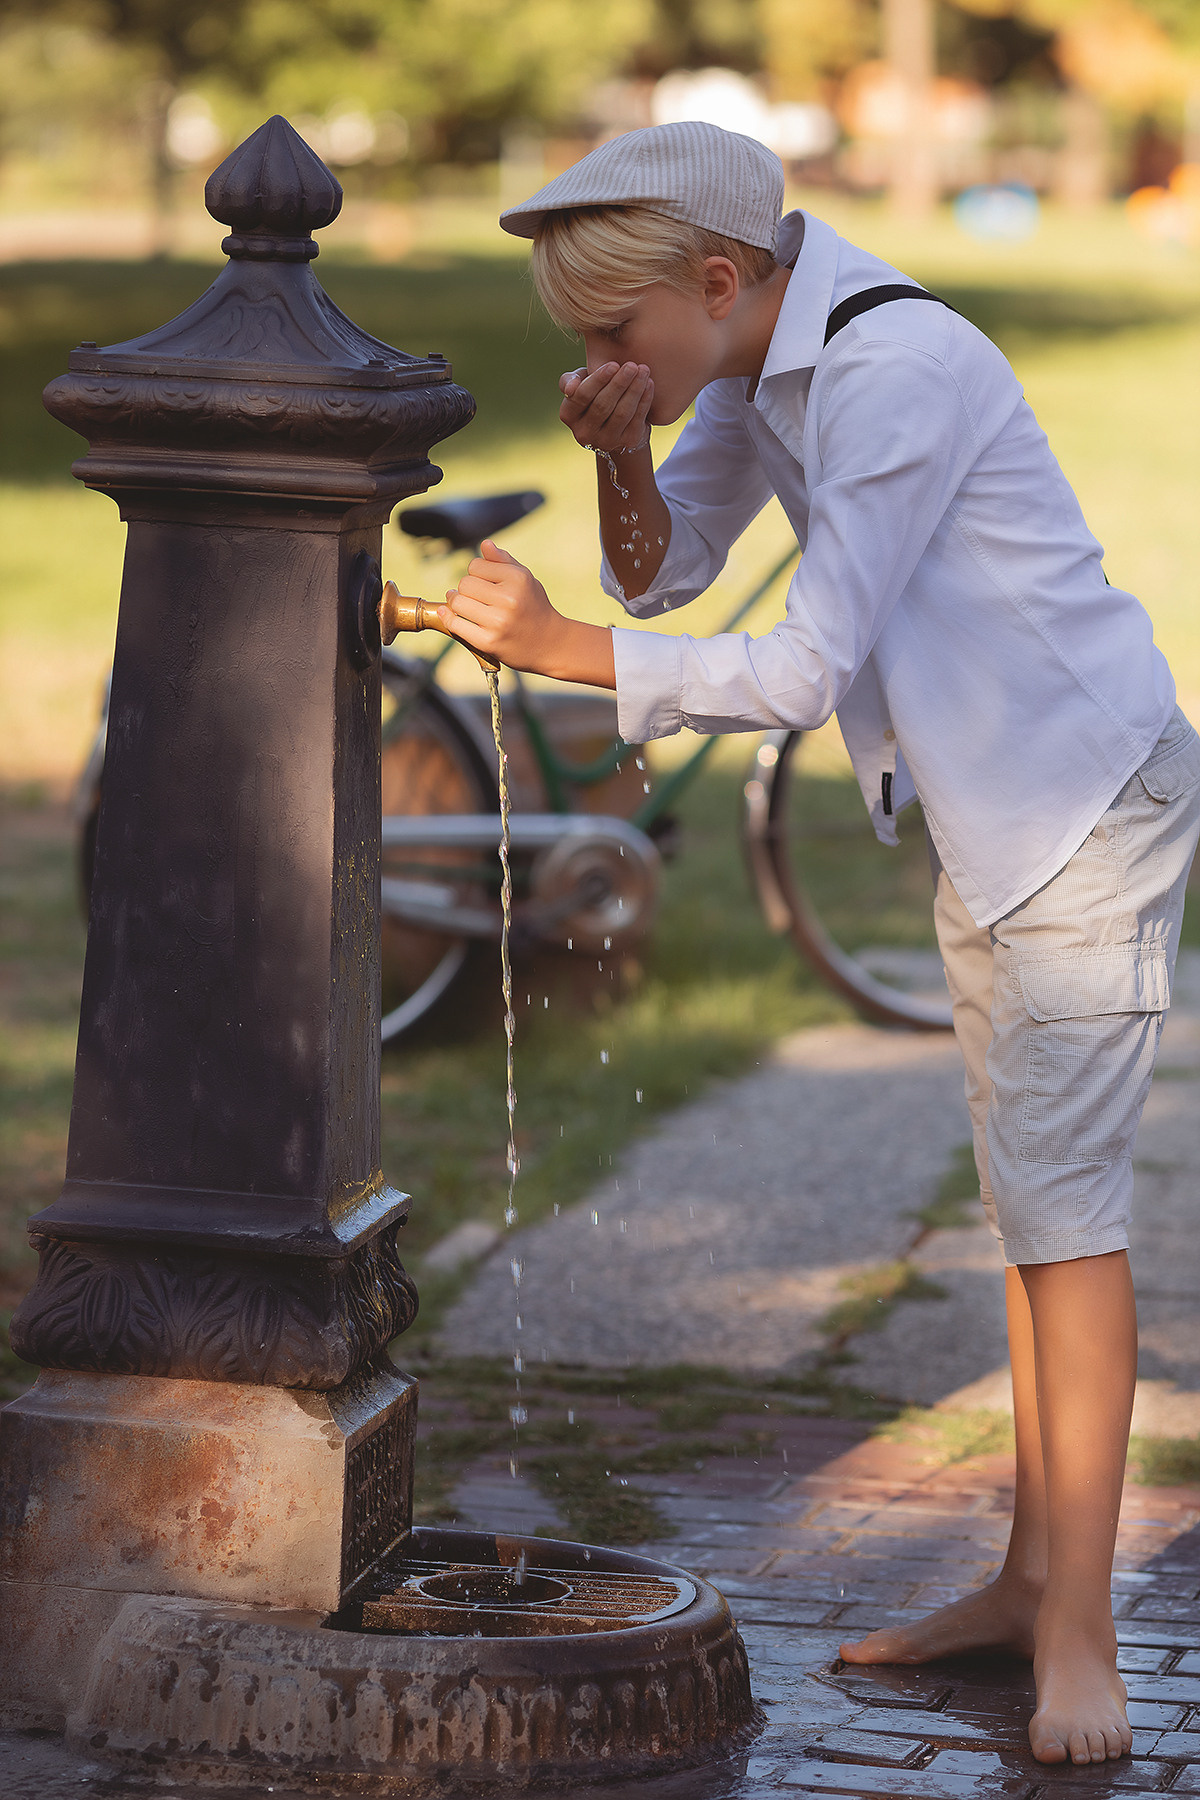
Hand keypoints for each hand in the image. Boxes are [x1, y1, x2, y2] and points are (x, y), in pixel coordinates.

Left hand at [438, 541, 614, 687]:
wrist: (551, 644)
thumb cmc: (535, 607)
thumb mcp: (526, 580)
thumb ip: (504, 561)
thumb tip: (485, 544)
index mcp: (518, 578)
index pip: (475, 565)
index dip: (477, 573)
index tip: (485, 584)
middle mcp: (509, 599)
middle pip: (464, 583)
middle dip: (467, 589)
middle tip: (477, 598)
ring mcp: (499, 622)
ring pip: (457, 602)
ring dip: (458, 604)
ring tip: (467, 607)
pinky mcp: (489, 642)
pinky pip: (456, 624)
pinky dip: (450, 619)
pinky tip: (451, 615)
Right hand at [559, 361, 652, 453]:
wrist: (615, 422)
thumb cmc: (594, 394)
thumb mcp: (580, 384)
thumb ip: (570, 380)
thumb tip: (571, 389)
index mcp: (568, 415)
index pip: (582, 396)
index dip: (598, 380)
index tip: (613, 364)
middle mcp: (583, 433)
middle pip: (602, 405)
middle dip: (619, 384)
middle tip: (632, 366)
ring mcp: (606, 441)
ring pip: (621, 413)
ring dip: (634, 390)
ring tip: (643, 371)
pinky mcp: (626, 442)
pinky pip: (637, 419)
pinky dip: (644, 400)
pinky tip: (649, 384)